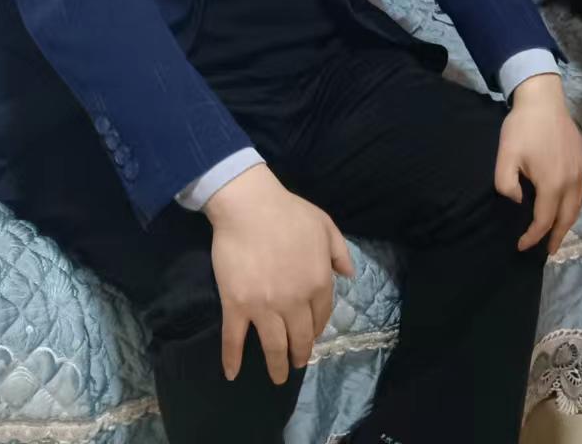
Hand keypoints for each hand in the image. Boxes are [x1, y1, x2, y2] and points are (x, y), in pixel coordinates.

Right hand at [204, 164, 355, 383]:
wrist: (249, 206)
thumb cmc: (289, 212)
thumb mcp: (326, 226)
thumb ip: (339, 252)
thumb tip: (348, 275)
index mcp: (318, 282)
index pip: (321, 315)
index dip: (316, 328)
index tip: (311, 335)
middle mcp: (294, 301)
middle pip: (300, 337)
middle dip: (300, 355)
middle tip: (297, 363)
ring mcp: (264, 306)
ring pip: (273, 346)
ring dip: (276, 365)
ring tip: (277, 376)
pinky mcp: (236, 305)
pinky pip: (234, 339)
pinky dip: (232, 359)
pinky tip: (233, 374)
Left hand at [494, 73, 581, 253]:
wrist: (544, 98)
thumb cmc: (522, 127)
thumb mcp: (505, 156)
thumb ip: (506, 184)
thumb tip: (517, 201)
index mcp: (552, 183)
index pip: (544, 220)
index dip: (533, 237)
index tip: (521, 245)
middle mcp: (571, 181)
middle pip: (567, 218)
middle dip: (557, 237)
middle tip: (547, 251)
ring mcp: (580, 170)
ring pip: (578, 206)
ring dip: (568, 223)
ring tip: (558, 234)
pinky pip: (581, 192)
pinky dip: (574, 207)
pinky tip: (565, 207)